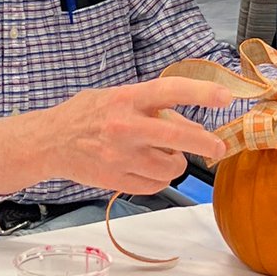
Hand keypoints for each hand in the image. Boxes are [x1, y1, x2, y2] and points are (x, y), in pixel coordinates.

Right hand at [0, 77, 230, 195]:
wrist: (50, 142)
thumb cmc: (88, 114)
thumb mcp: (118, 96)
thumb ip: (151, 106)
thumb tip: (191, 124)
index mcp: (127, 98)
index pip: (170, 90)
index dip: (201, 92)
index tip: (226, 96)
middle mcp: (126, 127)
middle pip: (178, 136)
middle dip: (205, 144)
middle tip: (217, 147)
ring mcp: (122, 157)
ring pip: (170, 166)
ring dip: (177, 162)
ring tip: (166, 155)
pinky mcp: (118, 180)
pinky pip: (155, 185)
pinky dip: (159, 178)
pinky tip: (149, 168)